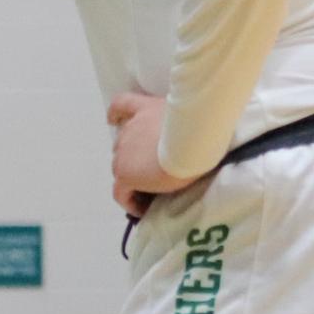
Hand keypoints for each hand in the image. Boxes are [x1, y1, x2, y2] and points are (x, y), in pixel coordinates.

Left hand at [107, 92, 188, 215]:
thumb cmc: (200, 128)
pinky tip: (142, 209)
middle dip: (133, 157)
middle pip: (123, 144)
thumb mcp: (190, 115)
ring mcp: (123, 152)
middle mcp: (130, 128)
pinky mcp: (124, 174)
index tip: (113, 119)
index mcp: (146, 109)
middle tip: (153, 172)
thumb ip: (181, 120)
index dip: (117, 114)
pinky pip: (120, 193)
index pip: (123, 104)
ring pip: (120, 169)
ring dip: (133, 180)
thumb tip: (190, 133)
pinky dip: (129, 201)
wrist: (192, 143)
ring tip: (151, 194)